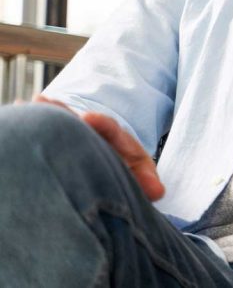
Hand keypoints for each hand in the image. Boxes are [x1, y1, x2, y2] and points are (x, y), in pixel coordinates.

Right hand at [34, 95, 165, 200]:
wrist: (120, 169)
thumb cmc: (130, 172)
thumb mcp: (142, 174)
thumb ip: (147, 180)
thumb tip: (157, 190)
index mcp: (116, 138)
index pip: (109, 128)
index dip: (100, 123)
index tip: (87, 117)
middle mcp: (94, 132)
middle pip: (77, 120)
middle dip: (62, 112)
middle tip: (42, 101)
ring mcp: (77, 134)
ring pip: (61, 122)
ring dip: (45, 114)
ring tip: (28, 103)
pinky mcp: (63, 142)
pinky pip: (48, 131)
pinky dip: (34, 124)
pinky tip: (17, 113)